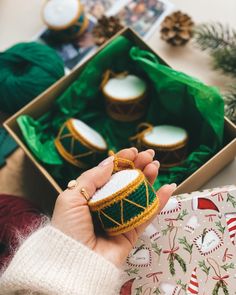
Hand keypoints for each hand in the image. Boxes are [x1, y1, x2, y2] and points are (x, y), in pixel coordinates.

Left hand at [51, 148, 175, 266]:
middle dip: (138, 166)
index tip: (132, 151)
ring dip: (149, 179)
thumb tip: (110, 161)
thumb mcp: (71, 198)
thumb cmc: (67, 229)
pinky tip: (169, 187)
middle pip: (126, 181)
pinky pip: (149, 214)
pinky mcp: (132, 232)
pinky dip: (160, 201)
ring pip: (139, 194)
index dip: (121, 160)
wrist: (74, 263)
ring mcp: (120, 218)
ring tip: (155, 166)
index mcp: (91, 196)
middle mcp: (106, 205)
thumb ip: (92, 178)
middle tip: (149, 155)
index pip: (109, 174)